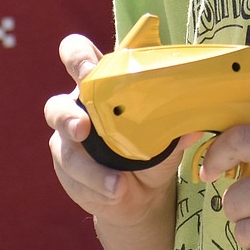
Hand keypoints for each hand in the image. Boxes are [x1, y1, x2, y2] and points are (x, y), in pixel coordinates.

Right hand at [45, 34, 194, 229]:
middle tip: (83, 128)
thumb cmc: (154, 147)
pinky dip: (96, 188)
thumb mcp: (168, 134)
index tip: (88, 71)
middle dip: (67, 116)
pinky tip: (115, 193)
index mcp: (102, 84)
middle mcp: (78, 109)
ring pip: (64, 149)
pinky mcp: (67, 171)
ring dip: (89, 169)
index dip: (77, 58)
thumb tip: (194, 124)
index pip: (77, 55)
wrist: (143, 194)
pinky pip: (72, 179)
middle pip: (55, 105)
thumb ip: (176, 125)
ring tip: (117, 185)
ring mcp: (68, 142)